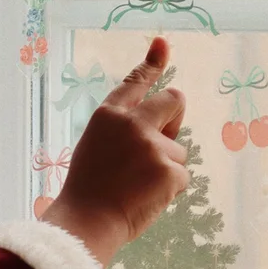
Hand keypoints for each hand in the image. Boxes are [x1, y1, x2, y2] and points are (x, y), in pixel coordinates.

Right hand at [42, 37, 189, 266]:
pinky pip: (181, 176)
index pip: (135, 84)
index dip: (152, 64)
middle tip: (163, 140)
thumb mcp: (95, 148)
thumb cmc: (87, 192)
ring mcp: (153, 146)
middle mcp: (132, 124)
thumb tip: (164, 127)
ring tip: (136, 188)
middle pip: (173, 101)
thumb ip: (123, 132)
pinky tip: (146, 200)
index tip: (162, 45)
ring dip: (165, 167)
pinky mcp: (169, 171)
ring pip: (177, 150)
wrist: (86, 223)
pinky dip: (169, 190)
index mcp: (108, 116)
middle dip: (176, 116)